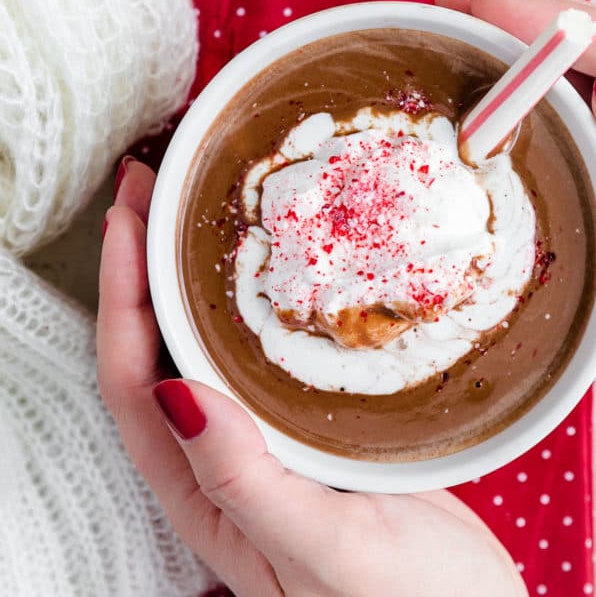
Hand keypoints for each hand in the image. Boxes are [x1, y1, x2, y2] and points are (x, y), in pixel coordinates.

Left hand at [97, 160, 526, 596]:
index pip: (133, 382)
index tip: (126, 219)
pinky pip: (266, 349)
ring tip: (199, 209)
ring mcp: (270, 442)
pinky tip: (280, 264)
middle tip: (155, 188)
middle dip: (145, 267)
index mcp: (205, 496)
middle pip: (159, 350)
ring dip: (193, 275)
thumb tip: (182, 395)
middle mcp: (225, 463)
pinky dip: (257, 298)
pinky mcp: (315, 428)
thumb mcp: (328, 554)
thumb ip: (250, 484)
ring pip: (210, 343)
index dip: (120, 297)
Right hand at [435, 0, 595, 344]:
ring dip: (499, 81)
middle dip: (516, 29)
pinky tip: (462, 138)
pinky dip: (497, 148)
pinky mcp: (592, 231)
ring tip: (442, 51)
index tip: (486, 6)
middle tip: (448, 9)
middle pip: (583, 69)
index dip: (557, 20)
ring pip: (554, 116)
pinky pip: (537, 174)